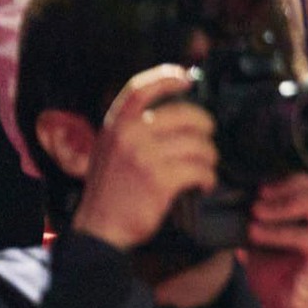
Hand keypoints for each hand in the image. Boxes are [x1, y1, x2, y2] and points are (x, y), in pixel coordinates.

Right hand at [70, 66, 215, 251]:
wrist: (99, 229)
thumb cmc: (110, 190)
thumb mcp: (109, 149)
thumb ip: (132, 128)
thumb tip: (172, 110)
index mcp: (115, 125)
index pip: (141, 88)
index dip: (166, 77)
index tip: (186, 78)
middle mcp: (129, 136)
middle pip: (186, 115)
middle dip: (205, 127)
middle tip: (206, 139)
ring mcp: (145, 157)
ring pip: (199, 144)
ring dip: (209, 157)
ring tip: (204, 167)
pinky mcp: (160, 180)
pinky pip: (201, 170)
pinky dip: (208, 178)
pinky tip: (204, 184)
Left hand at [240, 176, 307, 307]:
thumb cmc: (281, 279)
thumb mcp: (261, 246)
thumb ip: (253, 226)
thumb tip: (230, 208)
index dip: (288, 174)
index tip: (259, 181)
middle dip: (285, 184)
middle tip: (258, 193)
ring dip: (282, 204)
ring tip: (257, 211)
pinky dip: (279, 231)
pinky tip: (258, 234)